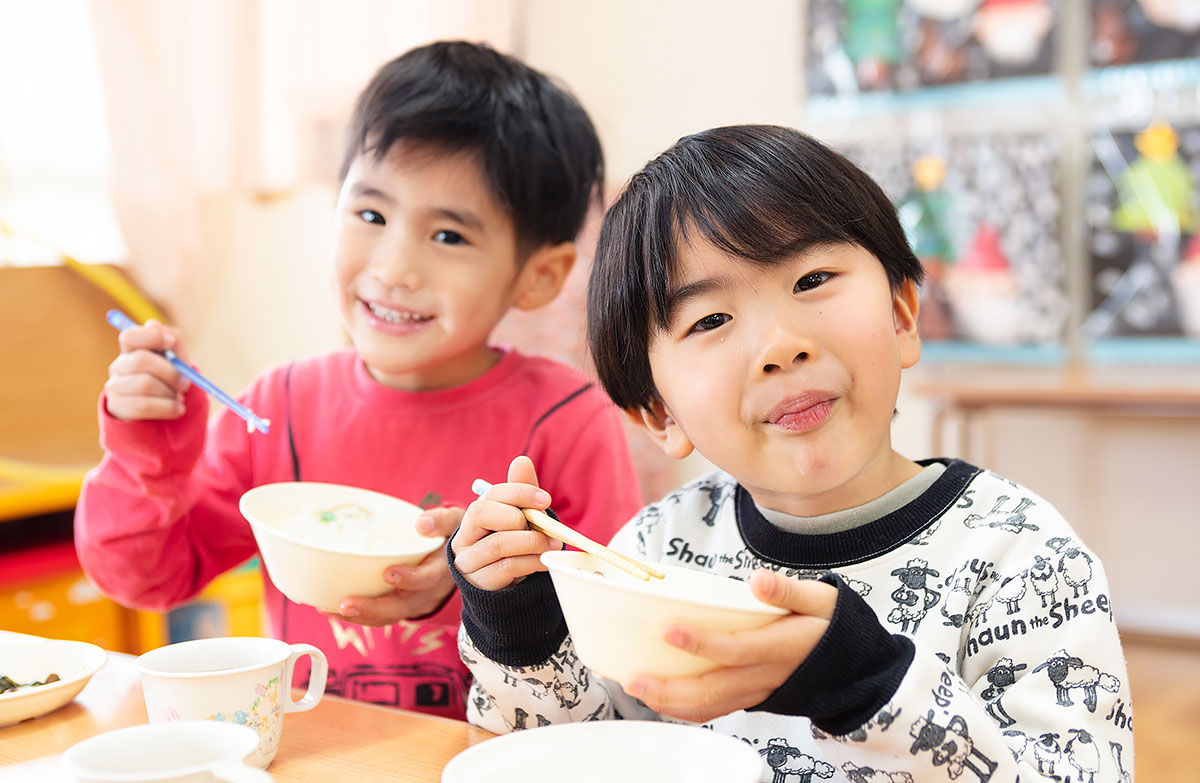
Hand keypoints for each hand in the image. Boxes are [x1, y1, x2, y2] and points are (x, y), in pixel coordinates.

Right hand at [104, 319, 191, 420]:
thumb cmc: (167, 375)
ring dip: (169, 392)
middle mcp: (119, 365)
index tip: (171, 342)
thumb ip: (171, 340)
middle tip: (185, 383)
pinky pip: (143, 406)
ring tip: (180, 397)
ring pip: (144, 384)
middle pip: (141, 361)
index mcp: (131, 349)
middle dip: (169, 372)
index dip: (151, 336)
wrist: (158, 406)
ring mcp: (115, 386)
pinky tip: (178, 408)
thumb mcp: (175, 357)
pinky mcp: (118, 406)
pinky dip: (167, 408)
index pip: (130, 337)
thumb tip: (154, 324)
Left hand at [323, 507, 463, 626]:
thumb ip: (440, 521)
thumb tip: (421, 524)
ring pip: (388, 616)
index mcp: (443, 570)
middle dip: (373, 608)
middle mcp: (428, 592)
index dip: (409, 579)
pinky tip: (331, 608)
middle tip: (346, 603)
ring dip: (359, 616)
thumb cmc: (451, 534)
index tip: (389, 573)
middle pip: (401, 607)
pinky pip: (380, 616)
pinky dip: (357, 614)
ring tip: (329, 609)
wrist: (460, 554)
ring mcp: (414, 602)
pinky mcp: (401, 605)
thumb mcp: (454, 521)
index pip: (428, 579)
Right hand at [450, 455, 562, 590]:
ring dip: (531, 541)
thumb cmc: (515, 545)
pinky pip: (506, 568)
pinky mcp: (480, 583)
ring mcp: (469, 561)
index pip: (490, 495)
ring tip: (553, 543)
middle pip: (482, 513)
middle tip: (545, 524)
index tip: (545, 499)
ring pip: (497, 543)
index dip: (518, 493)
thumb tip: (522, 460)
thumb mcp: (521, 518)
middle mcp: (464, 535)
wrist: (508, 586)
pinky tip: (545, 560)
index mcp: (475, 515)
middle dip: (517, 516)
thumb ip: (521, 494)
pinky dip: (531, 561)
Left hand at [623, 569, 837, 723]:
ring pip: (710, 706)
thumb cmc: (831, 624)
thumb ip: (787, 590)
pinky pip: (716, 710)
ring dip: (670, 702)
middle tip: (633, 678)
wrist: (855, 665)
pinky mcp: (752, 699)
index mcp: (781, 647)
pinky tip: (660, 698)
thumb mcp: (819, 599)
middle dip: (670, 688)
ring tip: (636, 687)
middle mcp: (766, 676)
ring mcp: (758, 692)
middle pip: (713, 689)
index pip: (736, 649)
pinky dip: (685, 708)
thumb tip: (758, 580)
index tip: (670, 629)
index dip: (702, 643)